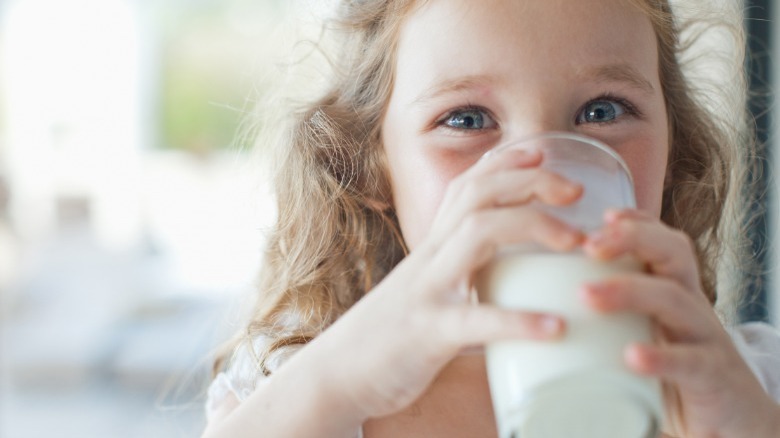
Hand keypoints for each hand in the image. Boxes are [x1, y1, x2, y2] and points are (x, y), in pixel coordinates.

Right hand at [308, 148, 583, 421]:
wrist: (339, 375)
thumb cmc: (392, 335)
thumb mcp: (428, 292)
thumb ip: (464, 278)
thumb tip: (513, 285)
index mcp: (433, 248)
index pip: (466, 186)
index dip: (504, 161)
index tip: (543, 151)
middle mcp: (429, 258)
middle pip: (477, 195)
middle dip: (529, 181)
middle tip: (576, 191)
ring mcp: (427, 291)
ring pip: (476, 234)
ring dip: (531, 226)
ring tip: (576, 242)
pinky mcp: (427, 333)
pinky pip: (474, 320)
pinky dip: (517, 320)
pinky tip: (555, 327)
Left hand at [581, 209, 779, 437]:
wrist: (737, 423)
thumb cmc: (677, 374)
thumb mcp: (647, 335)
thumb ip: (612, 319)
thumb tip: (546, 312)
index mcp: (674, 292)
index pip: (663, 242)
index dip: (637, 222)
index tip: (602, 215)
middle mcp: (692, 306)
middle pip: (672, 254)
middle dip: (631, 240)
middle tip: (588, 246)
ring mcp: (705, 338)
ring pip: (674, 300)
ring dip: (629, 291)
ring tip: (587, 295)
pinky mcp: (712, 376)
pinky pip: (689, 361)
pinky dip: (661, 357)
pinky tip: (631, 356)